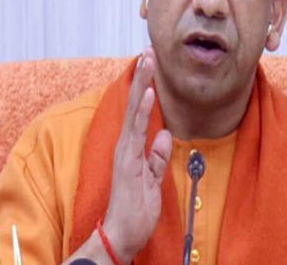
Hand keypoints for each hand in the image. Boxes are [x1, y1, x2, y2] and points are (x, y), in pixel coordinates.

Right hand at [102, 47, 172, 263]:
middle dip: (142, 77)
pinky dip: (142, 110)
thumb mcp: (153, 179)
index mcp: (132, 149)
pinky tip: (148, 92)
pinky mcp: (127, 161)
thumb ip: (157, 157)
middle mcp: (126, 145)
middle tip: (149, 51)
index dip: (145, 88)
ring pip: (134, 111)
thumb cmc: (136, 211)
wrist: (122, 235)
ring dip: (141, 84)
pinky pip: (135, 131)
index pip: (140, 112)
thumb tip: (164, 135)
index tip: (152, 66)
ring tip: (147, 60)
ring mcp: (125, 152)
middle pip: (135, 104)